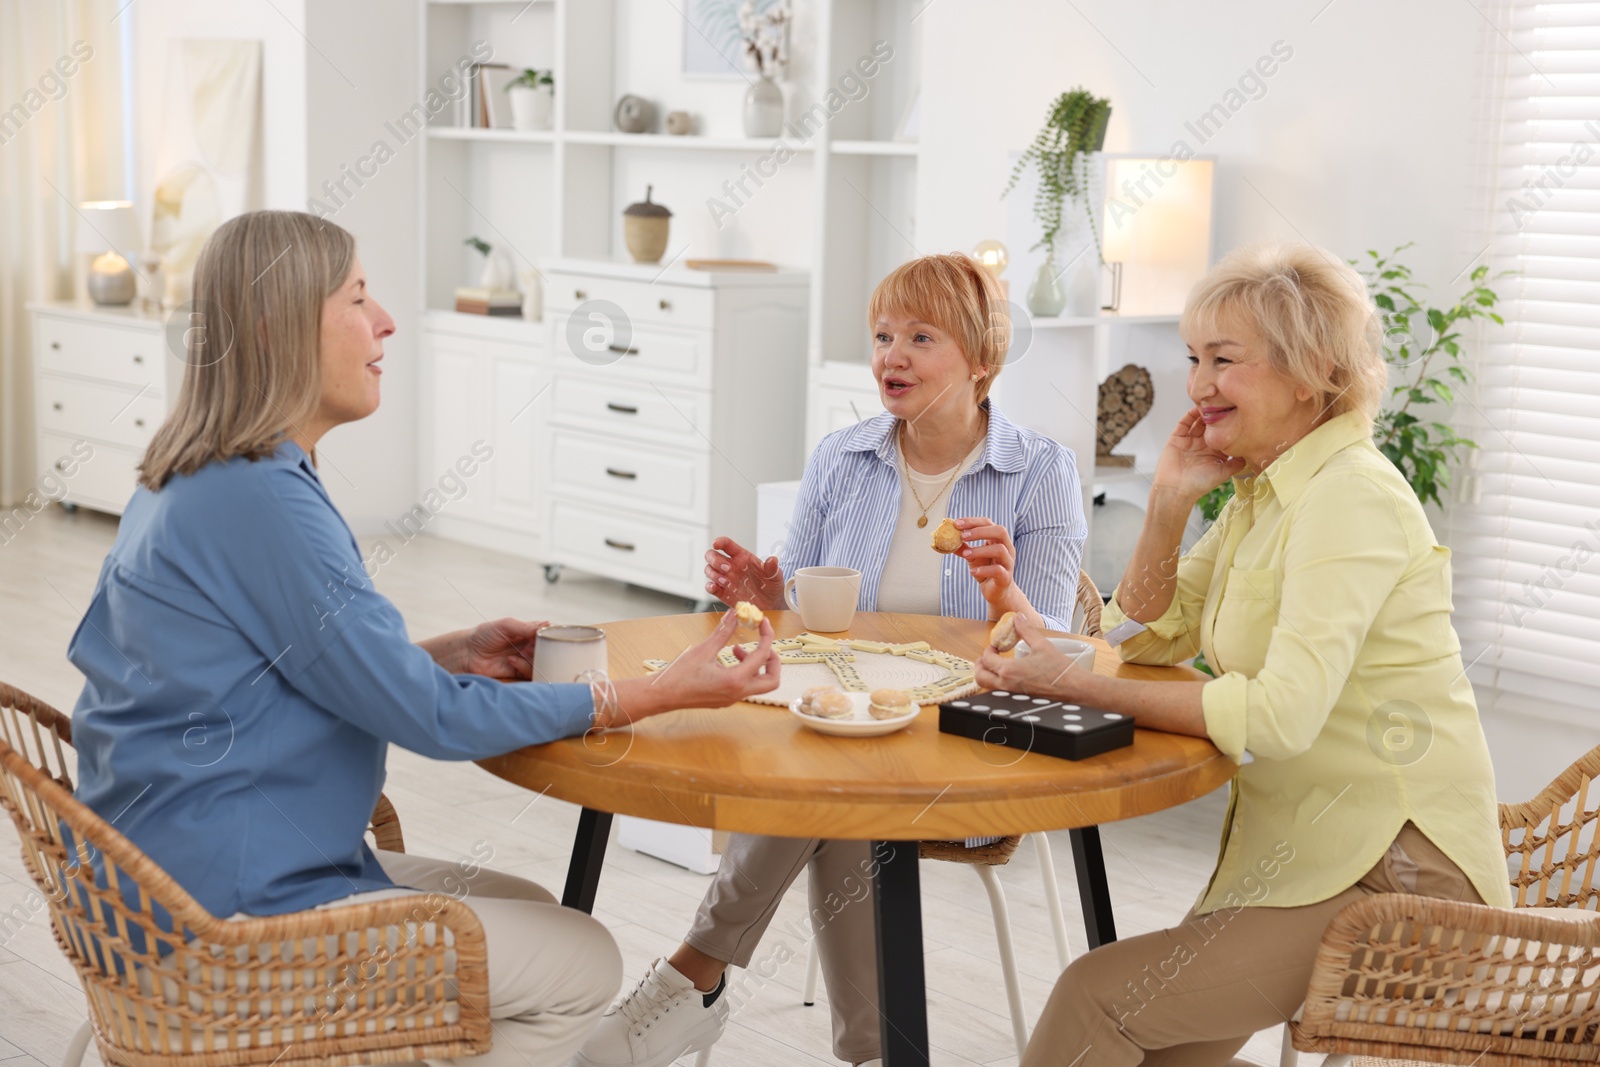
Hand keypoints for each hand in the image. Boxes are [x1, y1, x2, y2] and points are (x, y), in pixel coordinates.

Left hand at [425, 618, 545, 679]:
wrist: (466, 654)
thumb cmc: (484, 635)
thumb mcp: (506, 626)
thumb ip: (526, 627)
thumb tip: (547, 624)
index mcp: (528, 632)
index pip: (548, 634)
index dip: (551, 635)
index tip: (550, 636)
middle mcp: (529, 646)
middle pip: (549, 650)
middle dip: (545, 649)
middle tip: (532, 645)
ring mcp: (525, 660)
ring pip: (543, 663)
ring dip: (535, 658)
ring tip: (522, 652)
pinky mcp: (519, 673)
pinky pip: (532, 674)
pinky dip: (524, 667)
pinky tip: (511, 660)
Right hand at [628, 610, 780, 720]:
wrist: (662, 695)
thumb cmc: (679, 675)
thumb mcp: (703, 650)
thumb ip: (723, 632)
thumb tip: (734, 614)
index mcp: (735, 681)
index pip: (762, 656)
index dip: (766, 636)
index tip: (763, 623)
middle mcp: (738, 693)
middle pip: (772, 680)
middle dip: (773, 660)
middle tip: (764, 643)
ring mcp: (732, 698)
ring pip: (758, 683)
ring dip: (756, 664)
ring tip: (737, 649)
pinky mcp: (725, 699)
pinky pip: (745, 685)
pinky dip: (744, 670)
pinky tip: (728, 658)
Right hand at [704, 536, 784, 607]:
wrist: (770, 605)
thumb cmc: (771, 587)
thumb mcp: (776, 576)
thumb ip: (773, 568)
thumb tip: (772, 560)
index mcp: (742, 557)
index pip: (727, 545)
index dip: (719, 542)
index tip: (716, 544)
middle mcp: (731, 566)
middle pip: (712, 555)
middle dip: (715, 560)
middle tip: (727, 569)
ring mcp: (725, 579)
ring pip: (709, 570)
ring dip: (713, 574)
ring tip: (726, 582)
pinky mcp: (723, 593)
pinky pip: (710, 587)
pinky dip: (709, 586)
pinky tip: (715, 588)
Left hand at [953, 517, 1023, 614]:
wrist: (996, 591)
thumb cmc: (985, 570)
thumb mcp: (972, 557)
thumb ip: (962, 547)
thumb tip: (946, 539)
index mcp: (998, 540)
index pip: (988, 523)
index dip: (972, 522)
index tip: (956, 524)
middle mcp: (1007, 548)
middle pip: (1000, 531)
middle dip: (979, 532)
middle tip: (963, 536)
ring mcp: (1008, 562)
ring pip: (1000, 550)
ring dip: (980, 550)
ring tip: (965, 555)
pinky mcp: (1006, 577)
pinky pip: (998, 570)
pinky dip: (984, 569)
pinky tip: (973, 571)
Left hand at [975, 612, 1099, 701]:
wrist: (1075, 689)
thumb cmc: (1060, 670)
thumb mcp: (1041, 645)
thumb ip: (1026, 630)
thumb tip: (1018, 618)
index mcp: (1009, 671)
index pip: (986, 660)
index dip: (988, 650)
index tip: (995, 646)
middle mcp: (1007, 686)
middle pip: (980, 677)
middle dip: (980, 665)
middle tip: (987, 657)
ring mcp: (1012, 695)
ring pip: (988, 687)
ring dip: (987, 675)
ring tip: (996, 666)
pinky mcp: (1019, 701)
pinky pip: (1000, 693)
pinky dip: (997, 684)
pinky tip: (1010, 676)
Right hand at [1151, 409, 1247, 502]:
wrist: (1176, 489)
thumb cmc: (1199, 484)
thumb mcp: (1223, 473)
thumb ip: (1237, 463)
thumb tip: (1250, 453)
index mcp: (1214, 452)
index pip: (1223, 433)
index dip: (1229, 423)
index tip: (1237, 412)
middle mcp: (1203, 444)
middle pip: (1211, 424)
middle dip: (1217, 414)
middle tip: (1224, 402)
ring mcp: (1190, 440)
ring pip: (1198, 421)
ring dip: (1204, 412)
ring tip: (1211, 402)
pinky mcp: (1177, 438)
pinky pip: (1184, 423)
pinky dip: (1190, 414)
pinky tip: (1197, 408)